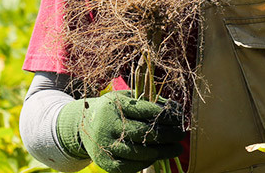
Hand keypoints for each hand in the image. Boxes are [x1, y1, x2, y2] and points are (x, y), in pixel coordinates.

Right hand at [55, 90, 184, 172]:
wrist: (83, 124)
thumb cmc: (113, 109)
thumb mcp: (126, 98)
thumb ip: (148, 101)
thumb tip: (174, 108)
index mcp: (115, 106)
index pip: (146, 111)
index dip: (166, 115)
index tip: (180, 117)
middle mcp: (108, 126)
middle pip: (143, 133)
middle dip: (167, 134)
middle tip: (181, 134)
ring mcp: (105, 146)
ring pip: (138, 152)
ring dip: (162, 152)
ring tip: (176, 149)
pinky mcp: (103, 162)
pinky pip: (128, 167)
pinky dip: (145, 163)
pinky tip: (157, 157)